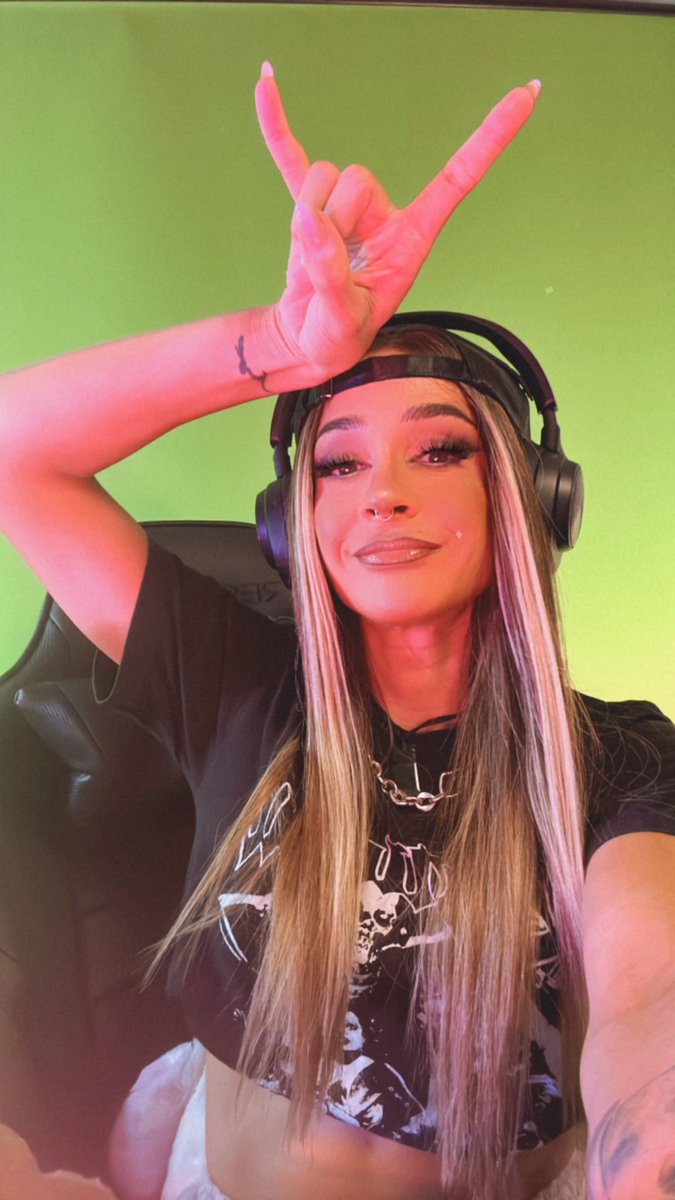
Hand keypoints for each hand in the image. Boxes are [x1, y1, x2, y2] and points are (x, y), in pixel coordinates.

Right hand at [255, 63, 539, 378]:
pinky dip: (276, 126)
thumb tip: (310, 218)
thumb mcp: (342, 318)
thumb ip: (329, 272)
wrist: (309, 339)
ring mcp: (346, 207)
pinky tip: (265, 84)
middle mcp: (385, 214)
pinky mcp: (309, 205)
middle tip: (325, 269)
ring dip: (305, 217)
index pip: (458, 177)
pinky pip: (291, 158)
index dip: (490, 138)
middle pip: (356, 178)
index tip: (527, 94)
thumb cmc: (337, 336)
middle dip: (332, 221)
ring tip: (308, 264)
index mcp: (413, 237)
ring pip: (322, 177)